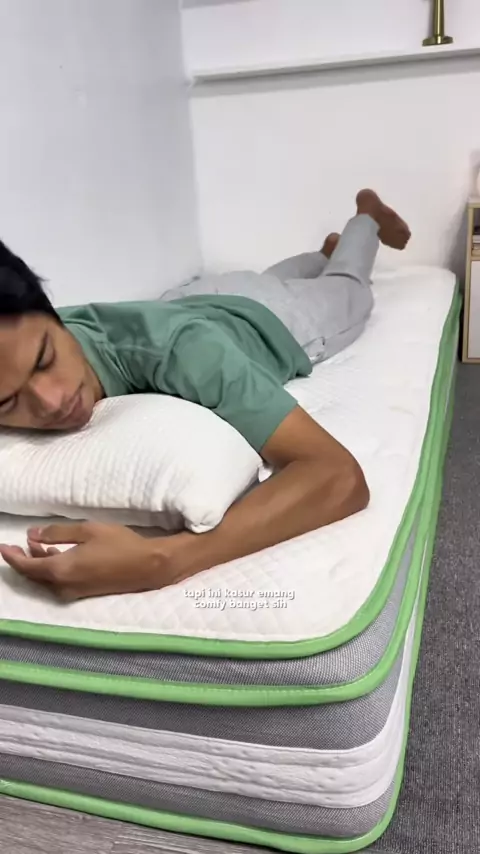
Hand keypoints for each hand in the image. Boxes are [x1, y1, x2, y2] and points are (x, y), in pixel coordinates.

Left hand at [0, 521, 172, 600]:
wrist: (148, 566)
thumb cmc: (120, 545)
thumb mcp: (87, 530)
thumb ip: (57, 533)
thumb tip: (33, 535)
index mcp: (60, 571)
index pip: (26, 567)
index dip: (12, 556)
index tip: (3, 546)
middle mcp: (63, 586)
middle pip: (34, 576)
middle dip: (23, 560)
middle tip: (16, 545)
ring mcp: (74, 592)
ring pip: (46, 580)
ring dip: (39, 564)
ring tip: (36, 545)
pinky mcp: (84, 593)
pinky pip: (59, 583)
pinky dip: (52, 569)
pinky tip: (56, 555)